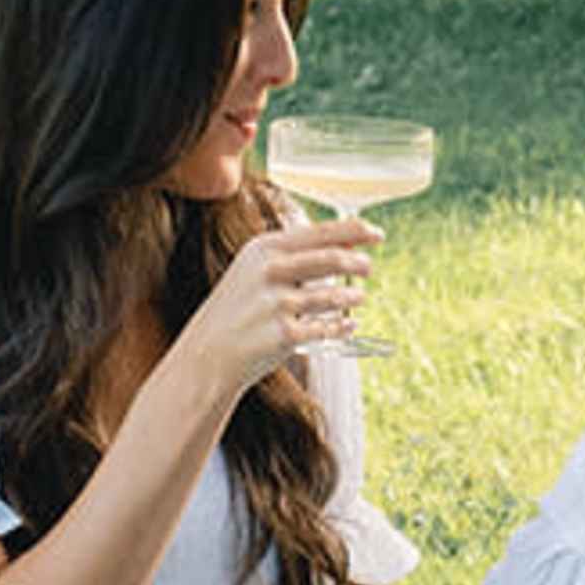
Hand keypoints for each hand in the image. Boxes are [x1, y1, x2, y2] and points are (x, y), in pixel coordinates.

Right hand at [185, 214, 377, 398]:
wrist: (208, 353)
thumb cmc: (237, 309)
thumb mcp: (255, 270)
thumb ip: (294, 255)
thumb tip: (347, 245)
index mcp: (264, 248)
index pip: (320, 232)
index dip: (354, 230)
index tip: (377, 232)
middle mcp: (271, 271)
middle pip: (331, 259)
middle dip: (357, 262)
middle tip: (368, 267)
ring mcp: (277, 303)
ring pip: (333, 296)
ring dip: (351, 297)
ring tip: (358, 298)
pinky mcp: (285, 334)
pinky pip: (327, 328)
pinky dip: (342, 326)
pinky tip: (349, 325)